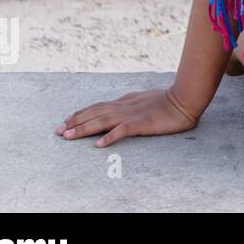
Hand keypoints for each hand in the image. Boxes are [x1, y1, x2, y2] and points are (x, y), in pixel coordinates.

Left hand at [55, 88, 199, 147]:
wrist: (185, 99)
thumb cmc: (168, 100)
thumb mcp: (144, 98)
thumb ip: (130, 102)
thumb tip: (118, 104)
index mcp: (126, 101)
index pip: (98, 106)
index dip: (81, 113)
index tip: (66, 120)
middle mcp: (125, 106)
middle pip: (95, 113)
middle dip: (75, 121)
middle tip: (58, 130)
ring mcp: (132, 114)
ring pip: (103, 120)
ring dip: (84, 128)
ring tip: (68, 136)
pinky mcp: (142, 123)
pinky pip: (123, 130)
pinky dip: (109, 137)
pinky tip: (98, 144)